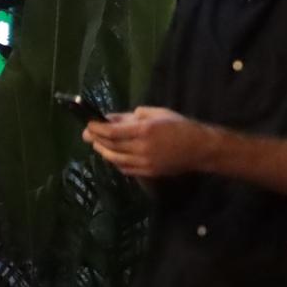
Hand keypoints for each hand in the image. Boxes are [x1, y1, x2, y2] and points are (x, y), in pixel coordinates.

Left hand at [84, 106, 208, 178]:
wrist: (199, 148)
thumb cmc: (179, 126)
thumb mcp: (156, 114)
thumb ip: (132, 116)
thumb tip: (111, 118)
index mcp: (145, 130)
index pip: (112, 131)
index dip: (97, 128)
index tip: (88, 124)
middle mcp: (142, 148)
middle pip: (111, 146)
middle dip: (96, 139)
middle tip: (87, 134)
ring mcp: (144, 162)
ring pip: (115, 159)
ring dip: (103, 151)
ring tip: (96, 144)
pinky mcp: (147, 172)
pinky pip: (125, 168)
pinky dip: (115, 161)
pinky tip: (111, 155)